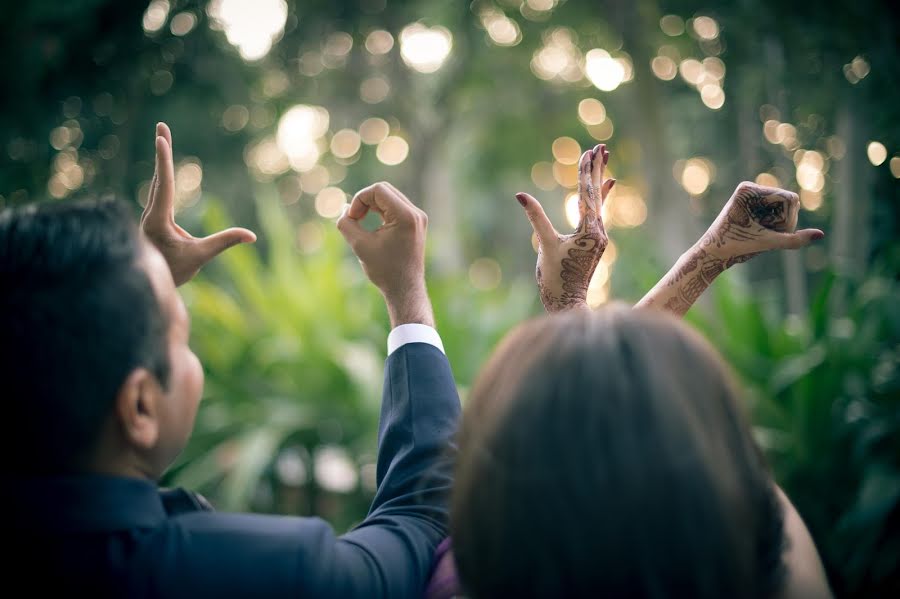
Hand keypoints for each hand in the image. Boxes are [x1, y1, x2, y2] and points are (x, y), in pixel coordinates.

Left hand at [141, 122, 255, 285]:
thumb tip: (251, 236)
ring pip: (157, 182)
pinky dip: (162, 174)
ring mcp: (150, 215)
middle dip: (161, 150)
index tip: (160, 139)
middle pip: (159, 176)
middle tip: (161, 126)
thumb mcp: (201, 256)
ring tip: (163, 137)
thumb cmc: (174, 271)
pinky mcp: (153, 218)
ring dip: (161, 159)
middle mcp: (150, 214)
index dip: (163, 161)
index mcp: (158, 220)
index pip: (164, 185)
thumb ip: (224, 242)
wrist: (151, 286)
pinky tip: (164, 167)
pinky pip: (158, 190)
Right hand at [336, 181, 433, 327]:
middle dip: (364, 201)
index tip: (352, 219)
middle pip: (384, 190)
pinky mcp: (415, 224)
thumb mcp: (359, 245)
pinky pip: (394, 207)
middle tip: (354, 219)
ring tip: (359, 221)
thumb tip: (345, 209)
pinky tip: (369, 224)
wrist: (405, 289)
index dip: (359, 200)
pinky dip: (379, 211)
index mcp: (406, 216)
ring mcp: (417, 218)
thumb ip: (347, 223)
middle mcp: (416, 214)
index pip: (378, 190)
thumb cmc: (384, 270)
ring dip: (371, 205)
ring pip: (389, 197)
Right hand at [516, 144, 615, 311]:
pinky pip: (599, 213)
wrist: (568, 303)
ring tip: (605, 160)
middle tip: (602, 147)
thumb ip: (536, 218)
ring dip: (599, 179)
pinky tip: (608, 186)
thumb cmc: (555, 277)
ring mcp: (599, 238)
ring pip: (599, 202)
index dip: (586, 173)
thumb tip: (521, 196)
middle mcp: (599, 232)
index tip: (588, 153)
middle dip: (598, 170)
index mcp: (589, 232)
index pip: (587, 195)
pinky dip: (601, 197)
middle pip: (597, 194)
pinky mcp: (595, 243)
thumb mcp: (545, 245)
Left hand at [699, 181, 823, 266]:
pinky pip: (777, 212)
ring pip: (785, 209)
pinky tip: (759, 232)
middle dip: (783, 222)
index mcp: (748, 190)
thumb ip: (794, 239)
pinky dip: (774, 225)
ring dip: (779, 225)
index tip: (771, 233)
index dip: (788, 219)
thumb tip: (821, 235)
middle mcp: (750, 188)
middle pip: (789, 202)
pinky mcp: (752, 204)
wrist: (710, 254)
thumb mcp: (767, 243)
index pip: (791, 199)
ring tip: (759, 235)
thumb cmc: (734, 247)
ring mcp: (751, 196)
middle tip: (763, 236)